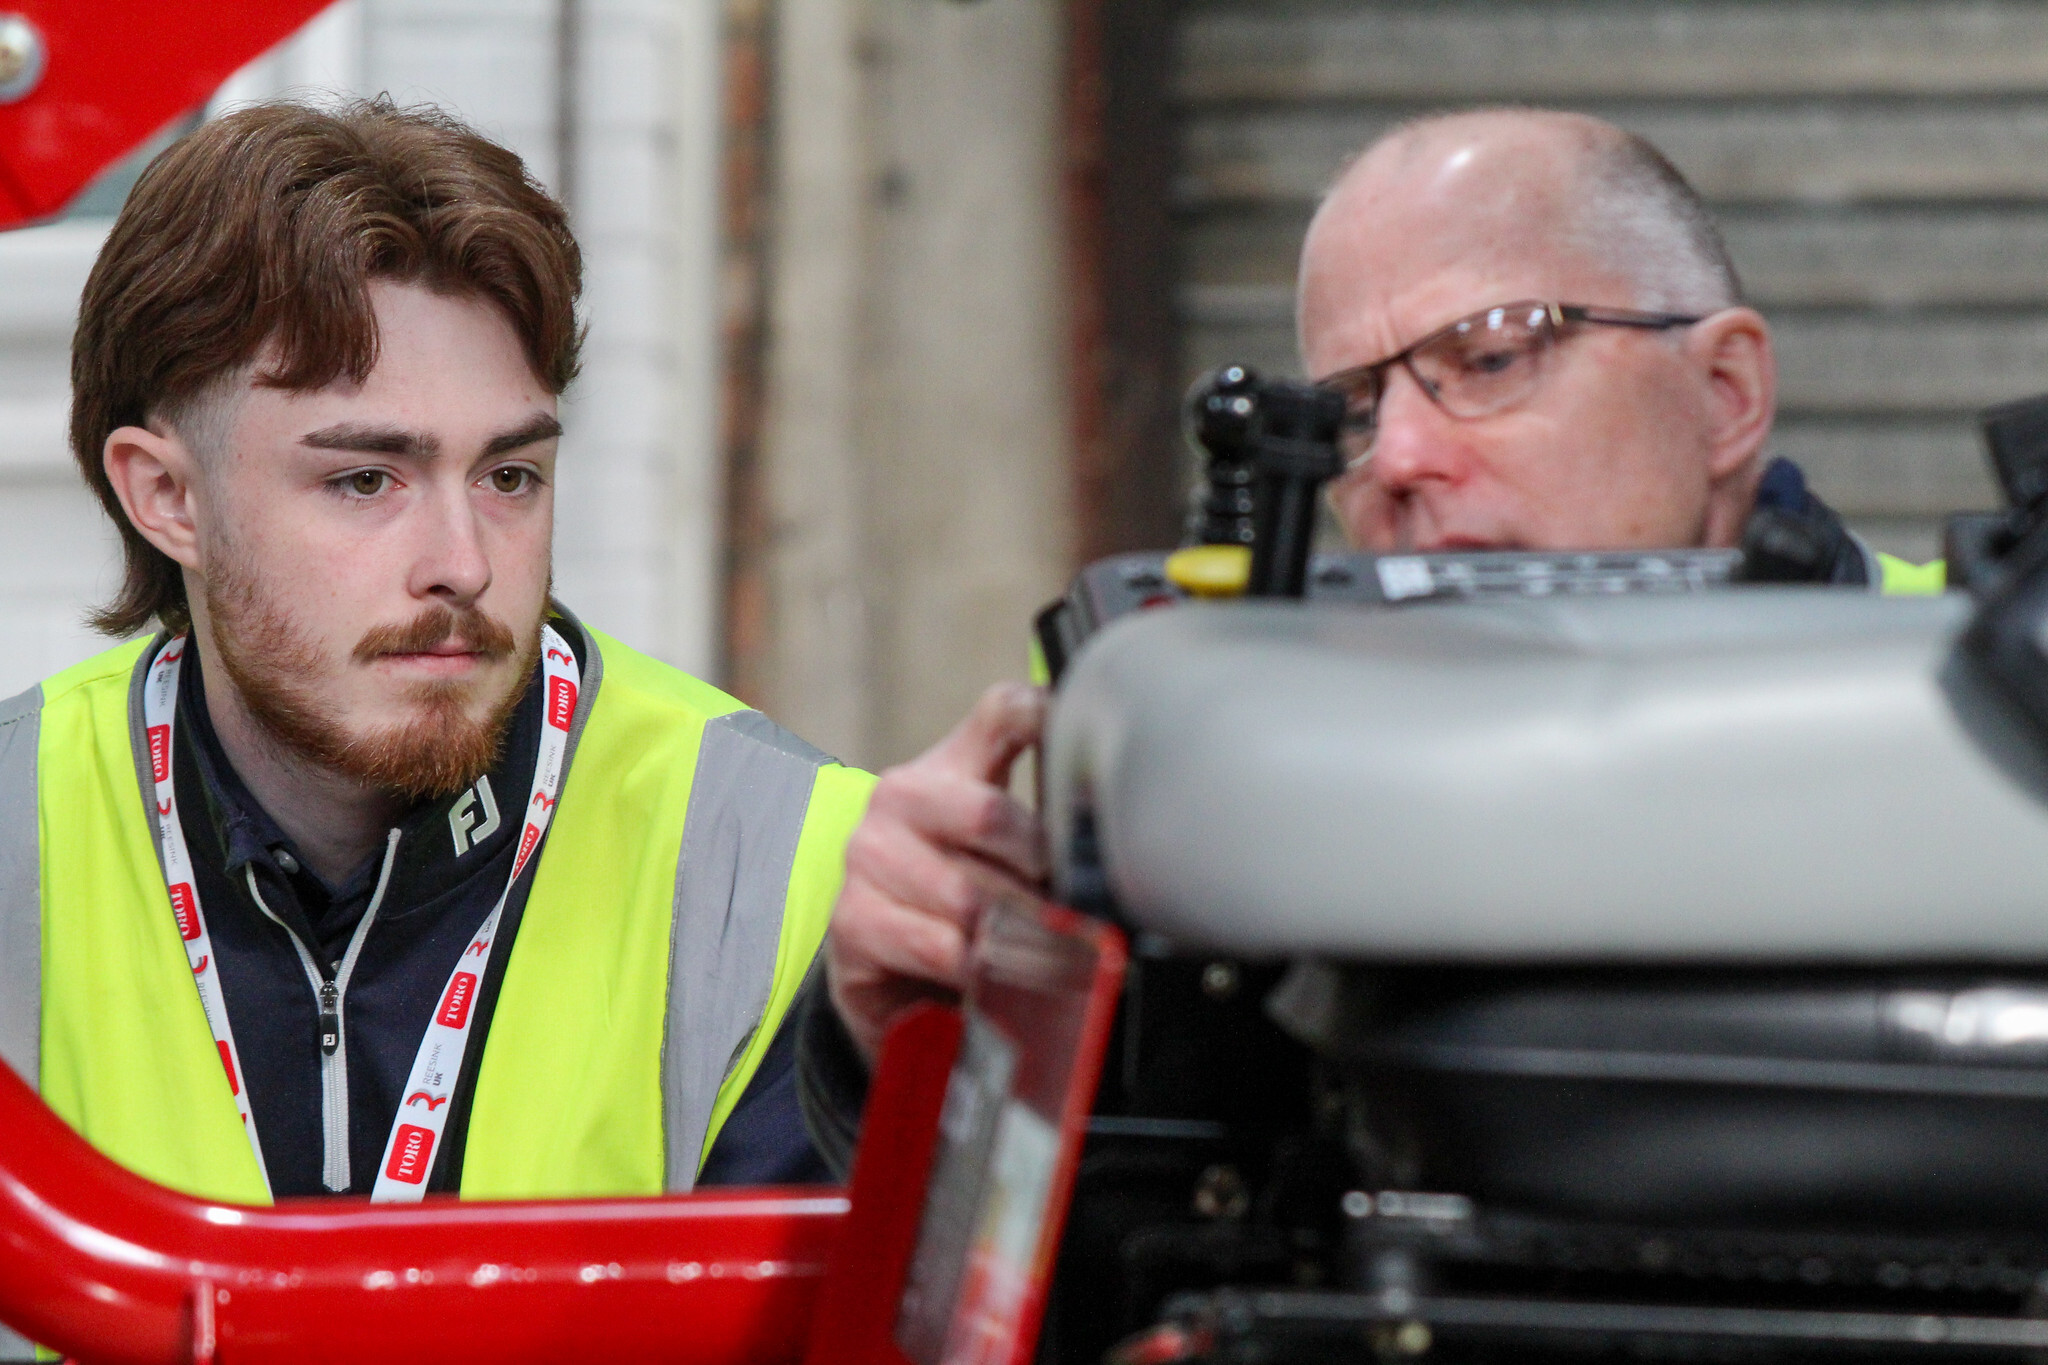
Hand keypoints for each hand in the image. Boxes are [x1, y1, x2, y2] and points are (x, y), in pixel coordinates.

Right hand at [826, 682, 1048, 1063]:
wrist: (884, 968)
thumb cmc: (960, 896)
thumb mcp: (1006, 849)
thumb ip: (1050, 814)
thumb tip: (1124, 808)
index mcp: (947, 766)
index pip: (1003, 714)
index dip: (1046, 719)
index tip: (1083, 751)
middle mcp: (899, 796)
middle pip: (990, 814)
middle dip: (1036, 870)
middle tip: (1067, 905)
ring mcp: (868, 856)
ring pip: (969, 894)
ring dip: (1017, 934)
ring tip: (1045, 952)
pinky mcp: (853, 919)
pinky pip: (940, 947)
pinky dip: (980, 972)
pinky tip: (994, 978)